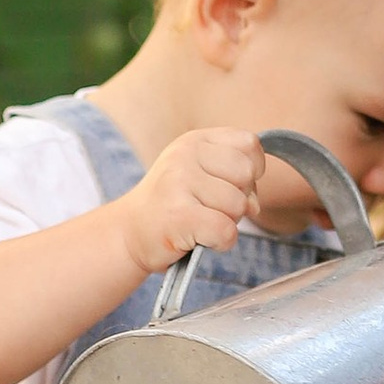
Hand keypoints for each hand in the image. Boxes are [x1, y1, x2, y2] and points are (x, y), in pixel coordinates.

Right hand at [121, 127, 268, 275]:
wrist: (129, 232)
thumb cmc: (172, 204)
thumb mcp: (199, 173)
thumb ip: (234, 175)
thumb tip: (255, 203)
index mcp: (194, 140)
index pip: (249, 143)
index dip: (252, 169)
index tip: (230, 184)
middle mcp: (185, 155)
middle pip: (247, 173)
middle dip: (240, 198)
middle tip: (212, 208)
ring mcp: (179, 183)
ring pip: (239, 205)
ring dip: (228, 222)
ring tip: (200, 222)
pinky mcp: (179, 216)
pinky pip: (226, 231)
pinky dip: (221, 242)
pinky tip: (200, 238)